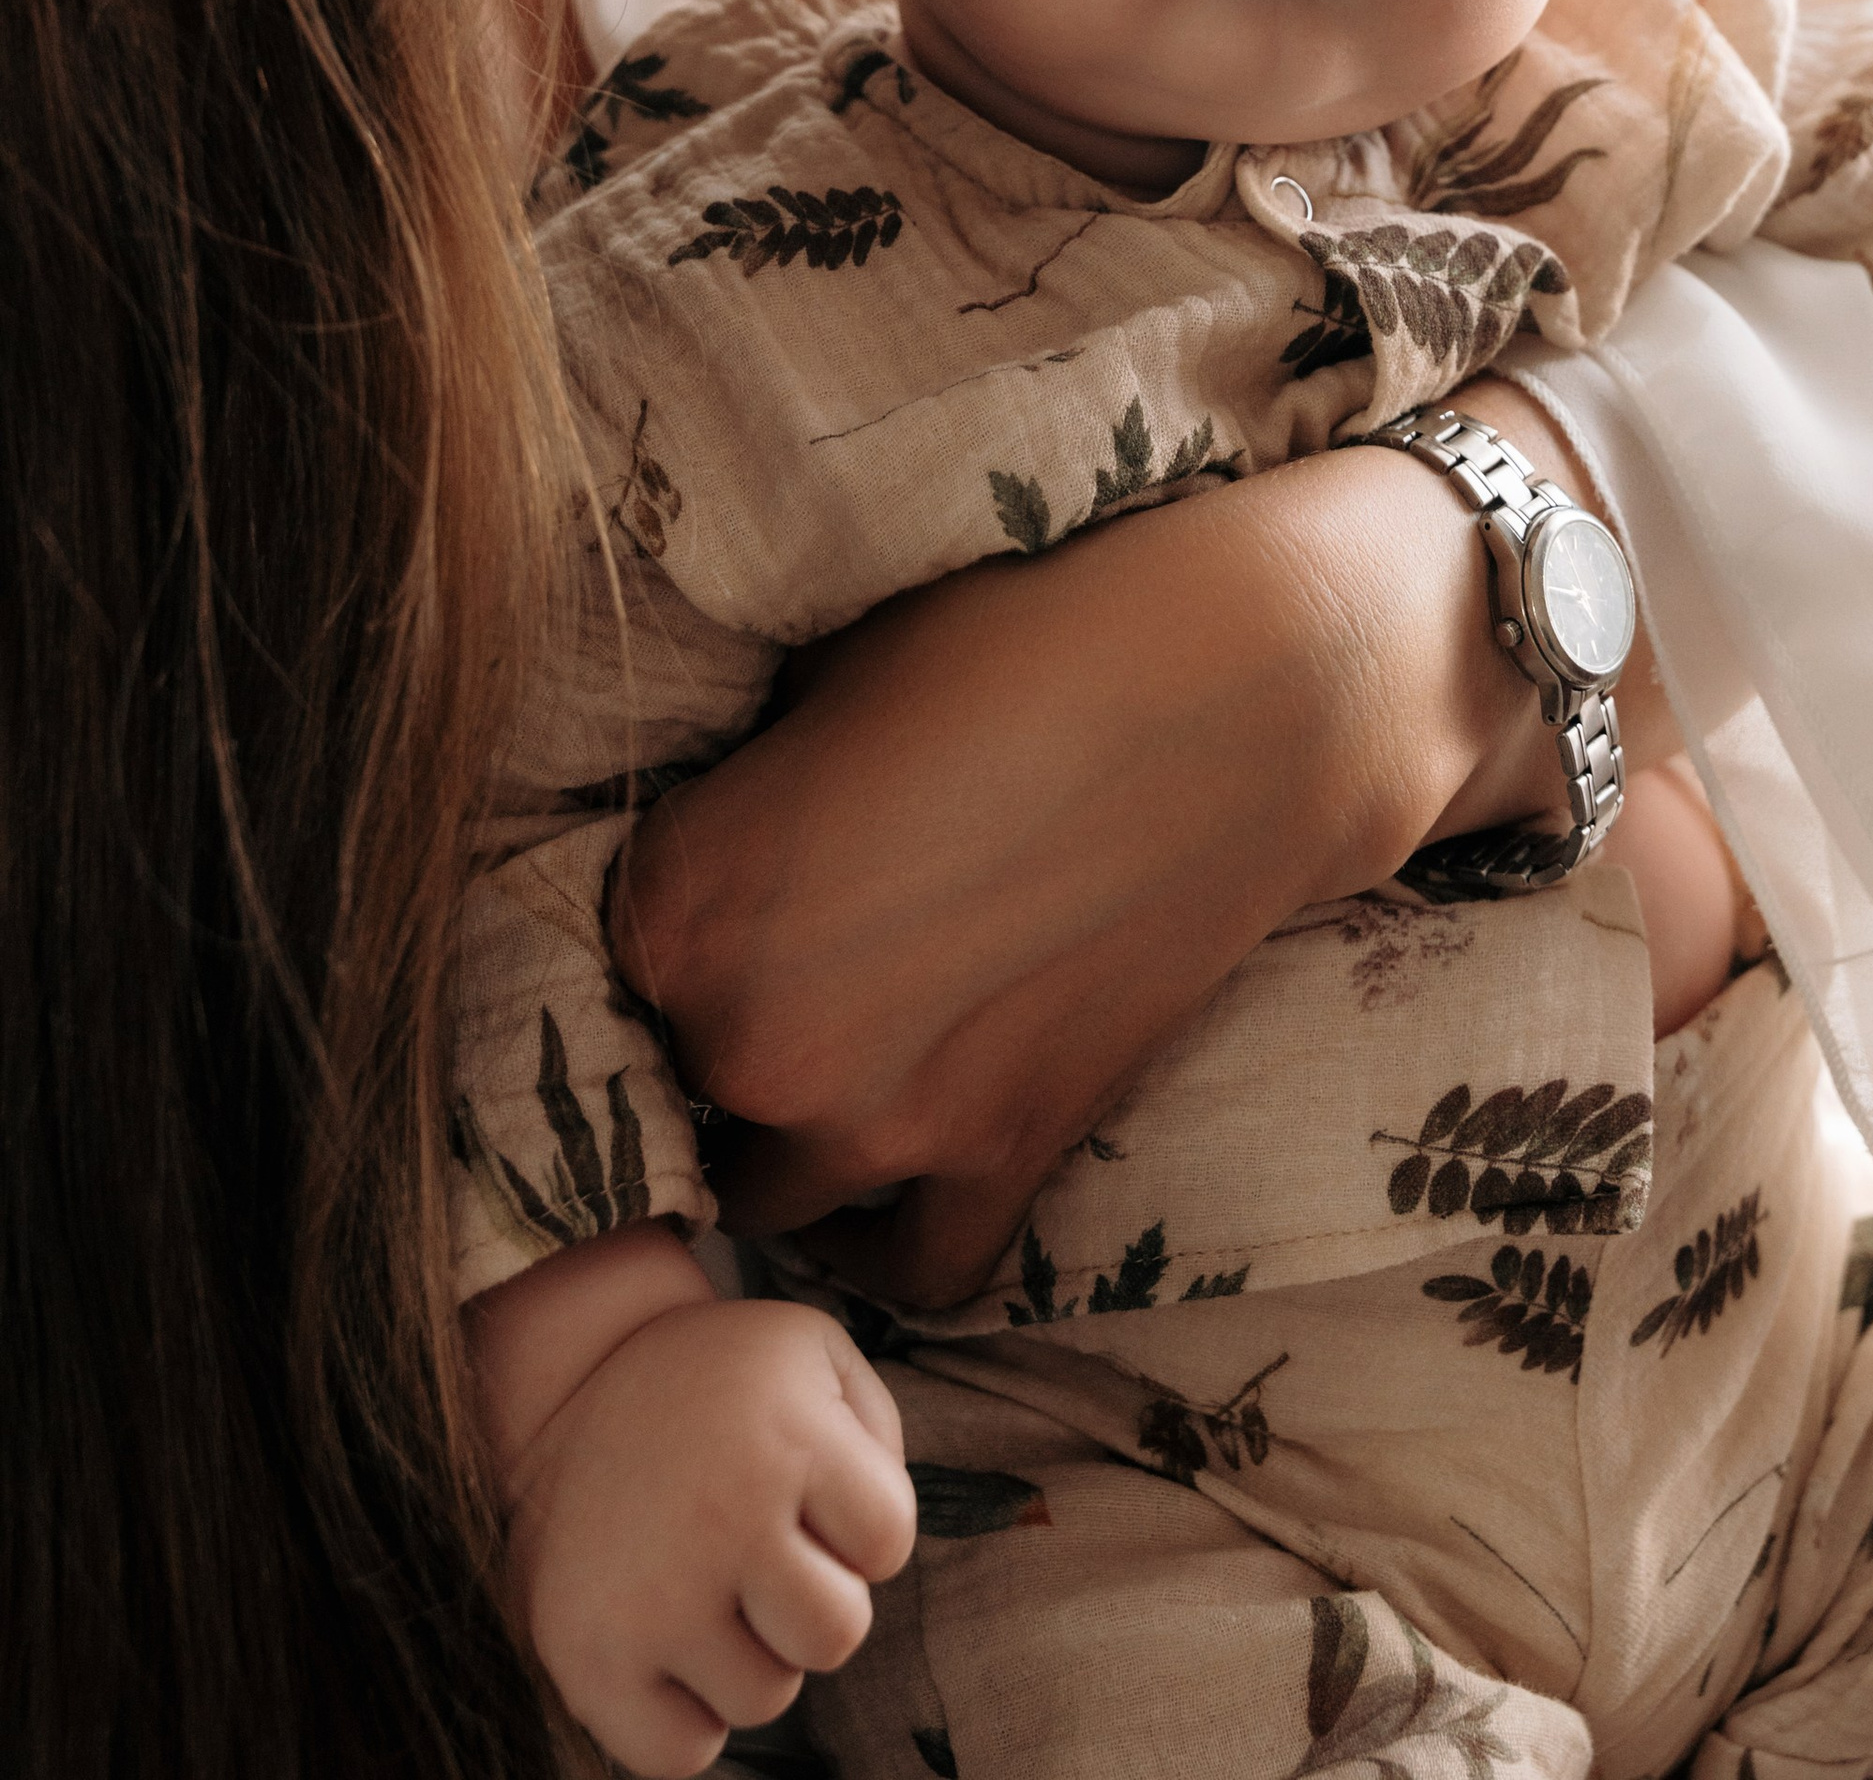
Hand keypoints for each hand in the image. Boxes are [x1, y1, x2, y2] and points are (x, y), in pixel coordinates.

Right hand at [482, 1244, 912, 1778]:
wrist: (572, 1383)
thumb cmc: (723, 1382)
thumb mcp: (818, 1357)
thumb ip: (878, 1441)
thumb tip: (875, 1552)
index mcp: (788, 1442)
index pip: (888, 1542)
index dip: (860, 1521)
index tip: (811, 1485)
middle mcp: (721, 1522)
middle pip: (836, 1635)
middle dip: (815, 1598)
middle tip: (764, 1548)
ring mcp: (649, 1600)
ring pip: (766, 1698)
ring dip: (752, 1654)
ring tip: (710, 1581)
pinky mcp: (586, 1661)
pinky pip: (682, 1754)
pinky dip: (688, 1717)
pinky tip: (673, 1642)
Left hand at [613, 392, 1578, 1307]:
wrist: (1239, 691)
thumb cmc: (1023, 642)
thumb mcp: (823, 685)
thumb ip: (732, 807)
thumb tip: (694, 856)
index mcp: (680, 903)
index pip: (595, 974)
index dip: (654, 942)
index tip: (705, 914)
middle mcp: (755, 1038)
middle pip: (674, 1094)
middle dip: (712, 1043)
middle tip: (789, 968)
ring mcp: (883, 1120)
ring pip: (767, 1198)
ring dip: (788, 1145)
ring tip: (841, 1057)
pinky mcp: (1005, 1157)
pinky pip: (910, 1267)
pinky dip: (891, 1238)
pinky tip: (896, 1171)